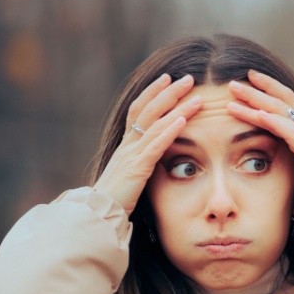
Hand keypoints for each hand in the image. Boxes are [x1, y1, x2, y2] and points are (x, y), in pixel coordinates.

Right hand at [94, 74, 200, 213]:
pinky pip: (154, 146)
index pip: (139, 110)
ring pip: (155, 124)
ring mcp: (130, 155)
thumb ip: (142, 162)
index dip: (153, 93)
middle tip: (188, 78)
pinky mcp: (136, 169)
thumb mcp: (131, 175)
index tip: (168, 78)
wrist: (97, 215)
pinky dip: (169, 132)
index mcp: (126, 145)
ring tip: (196, 97)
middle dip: (169, 92)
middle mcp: (127, 145)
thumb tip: (157, 156)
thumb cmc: (116, 199)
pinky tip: (183, 121)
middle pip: (148, 110)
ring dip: (177, 108)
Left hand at [226, 70, 293, 203]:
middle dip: (255, 89)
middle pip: (279, 99)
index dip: (268, 88)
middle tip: (233, 82)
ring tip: (234, 93)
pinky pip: (287, 130)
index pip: (286, 100)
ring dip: (255, 100)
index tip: (250, 80)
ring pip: (278, 110)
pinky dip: (271, 120)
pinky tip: (256, 114)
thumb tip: (279, 151)